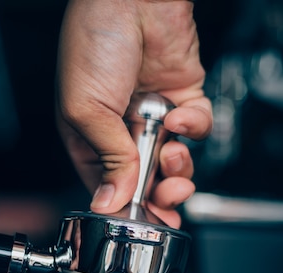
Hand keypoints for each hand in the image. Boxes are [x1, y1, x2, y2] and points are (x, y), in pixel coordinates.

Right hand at [56, 0, 211, 227]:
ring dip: (178, 167)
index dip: (127, 206)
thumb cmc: (93, 42)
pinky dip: (194, 127)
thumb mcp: (85, 109)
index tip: (144, 221)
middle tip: (166, 199)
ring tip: (172, 156)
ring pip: (175, 161)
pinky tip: (179, 116)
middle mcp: (122, 130)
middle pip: (146, 180)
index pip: (109, 185)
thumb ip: (105, 158)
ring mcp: (154, 117)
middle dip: (160, 196)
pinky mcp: (184, 99)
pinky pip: (197, 128)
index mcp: (90, 136)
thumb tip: (108, 201)